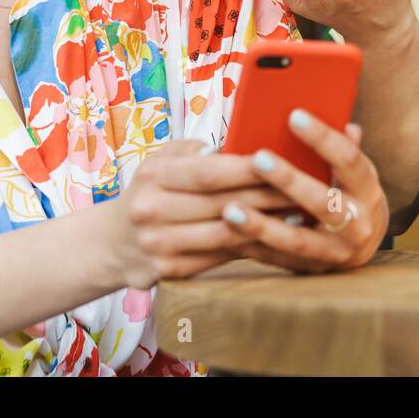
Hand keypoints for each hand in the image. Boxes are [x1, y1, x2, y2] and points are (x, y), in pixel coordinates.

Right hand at [104, 140, 300, 289]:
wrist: (113, 243)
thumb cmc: (151, 190)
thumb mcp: (161, 160)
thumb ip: (195, 150)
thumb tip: (237, 145)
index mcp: (152, 176)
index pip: (206, 173)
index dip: (245, 168)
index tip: (280, 160)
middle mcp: (151, 211)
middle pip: (221, 204)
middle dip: (267, 195)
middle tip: (304, 187)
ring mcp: (160, 246)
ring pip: (225, 235)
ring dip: (267, 225)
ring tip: (301, 212)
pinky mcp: (171, 272)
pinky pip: (221, 258)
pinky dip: (252, 246)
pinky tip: (278, 237)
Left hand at [219, 110, 389, 272]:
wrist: (362, 245)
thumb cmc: (349, 192)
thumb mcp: (355, 169)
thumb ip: (345, 146)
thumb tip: (345, 121)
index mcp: (367, 190)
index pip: (348, 160)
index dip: (322, 138)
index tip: (294, 115)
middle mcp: (357, 225)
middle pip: (321, 202)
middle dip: (288, 180)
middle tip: (258, 158)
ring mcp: (334, 253)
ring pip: (296, 240)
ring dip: (261, 225)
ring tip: (229, 209)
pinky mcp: (310, 269)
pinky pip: (278, 258)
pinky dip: (252, 244)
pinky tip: (227, 230)